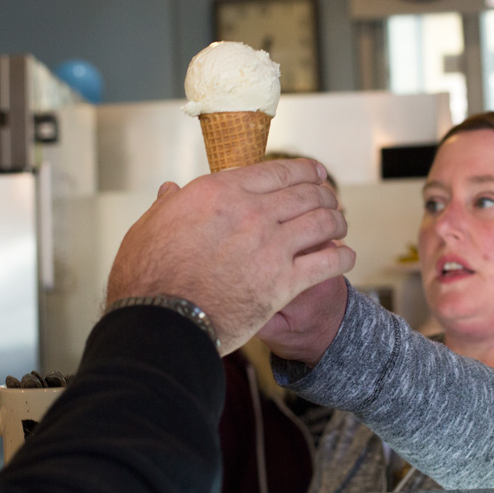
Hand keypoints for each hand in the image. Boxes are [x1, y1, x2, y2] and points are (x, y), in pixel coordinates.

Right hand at [105, 159, 354, 353]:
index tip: (316, 173)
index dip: (304, 171)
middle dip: (324, 195)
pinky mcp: (283, 283)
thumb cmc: (147, 277)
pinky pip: (327, 263)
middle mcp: (251, 213)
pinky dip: (342, 258)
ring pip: (322, 223)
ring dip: (337, 222)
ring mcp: (271, 247)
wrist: (161, 321)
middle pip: (305, 194)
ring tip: (340, 227)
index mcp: (220, 192)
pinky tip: (346, 258)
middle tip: (331, 200)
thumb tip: (171, 191)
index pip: (276, 172)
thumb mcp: (149, 228)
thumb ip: (168, 206)